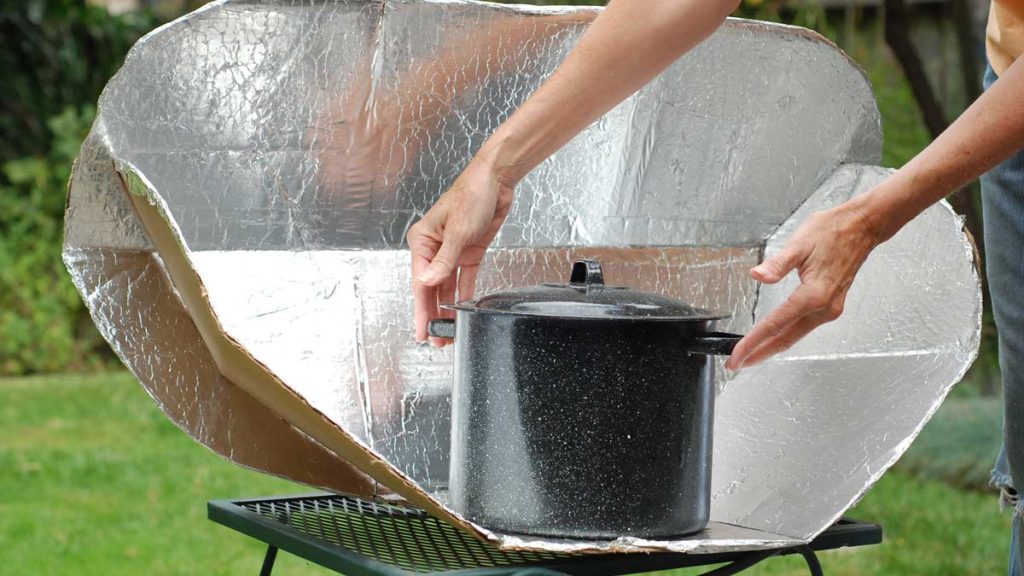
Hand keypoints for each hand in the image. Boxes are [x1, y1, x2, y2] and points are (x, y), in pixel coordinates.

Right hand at [408, 161, 514, 345]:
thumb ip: (444, 260)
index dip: (421, 308)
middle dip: (433, 314)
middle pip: (431, 288)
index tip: (422, 329)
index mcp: (422, 240)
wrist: (496, 180)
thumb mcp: (459, 230)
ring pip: (446, 287)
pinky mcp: (469, 252)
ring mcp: (452, 251)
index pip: (421, 281)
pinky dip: (462, 294)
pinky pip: (463, 278)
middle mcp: (434, 248)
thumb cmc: (472, 194)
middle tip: (435, 339)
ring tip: (448, 332)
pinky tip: (462, 310)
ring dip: (447, 309)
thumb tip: (428, 282)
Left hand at [726, 203, 881, 369]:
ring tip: (750, 354)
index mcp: (814, 295)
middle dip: (759, 353)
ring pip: (795, 335)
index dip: (753, 342)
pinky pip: (803, 327)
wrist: (861, 227)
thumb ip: (776, 264)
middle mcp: (824, 308)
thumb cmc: (832, 232)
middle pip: (786, 338)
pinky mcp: (831, 306)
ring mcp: (830, 309)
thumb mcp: (799, 244)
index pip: (775, 325)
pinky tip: (773, 337)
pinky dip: (785, 335)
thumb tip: (757, 275)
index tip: (737, 355)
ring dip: (772, 346)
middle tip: (736, 364)